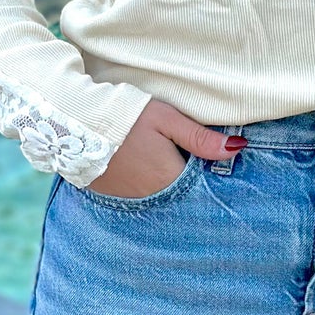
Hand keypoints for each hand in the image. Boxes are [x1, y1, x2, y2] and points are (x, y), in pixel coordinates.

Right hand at [85, 98, 245, 198]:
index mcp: (169, 178)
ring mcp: (130, 199)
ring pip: (162, 195)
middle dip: (190, 178)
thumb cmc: (127, 116)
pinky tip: (144, 167)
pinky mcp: (112, 195)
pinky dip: (147, 185)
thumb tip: (238, 148)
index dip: (209, 171)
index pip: (201, 184)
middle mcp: (152, 197)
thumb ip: (201, 137)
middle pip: (182, 191)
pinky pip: (140, 196)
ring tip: (164, 159)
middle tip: (187, 155)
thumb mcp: (167, 119)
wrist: (76, 121)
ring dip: (168, 182)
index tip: (212, 158)